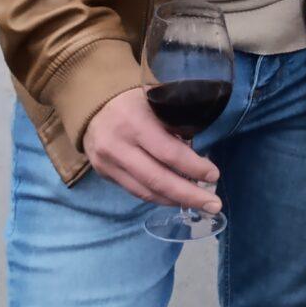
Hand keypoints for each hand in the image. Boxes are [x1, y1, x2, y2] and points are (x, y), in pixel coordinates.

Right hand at [84, 87, 220, 211]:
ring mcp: (108, 163)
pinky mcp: (104, 174)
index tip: (214, 175)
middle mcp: (118, 146)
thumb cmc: (133, 102)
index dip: (193, 167)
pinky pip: (136, 191)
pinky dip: (159, 197)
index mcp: (135, 122)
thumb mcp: (156, 102)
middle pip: (157, 179)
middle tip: (214, 205)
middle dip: (189, 195)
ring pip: (146, 191)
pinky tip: (176, 199)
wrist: (91, 106)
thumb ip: (175, 124)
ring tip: (200, 205)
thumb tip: (201, 153)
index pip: (168, 152)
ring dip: (176, 201)